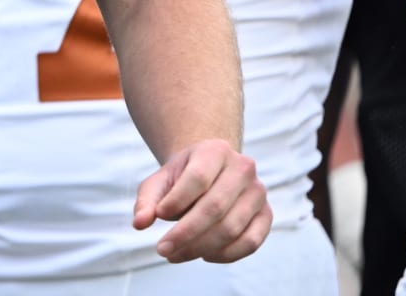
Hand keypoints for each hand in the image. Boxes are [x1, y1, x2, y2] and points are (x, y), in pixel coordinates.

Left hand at [132, 138, 270, 263]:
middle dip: (186, 234)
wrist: (211, 172)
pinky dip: (226, 255)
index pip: (197, 178)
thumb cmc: (181, 178)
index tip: (158, 216)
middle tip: (162, 250)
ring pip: (231, 227)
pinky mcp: (266, 215)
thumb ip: (146, 201)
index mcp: (215, 150)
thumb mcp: (159, 182)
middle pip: (215, 207)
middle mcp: (242, 167)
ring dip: (201, 247)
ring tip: (176, 255)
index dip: (177, 201)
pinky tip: (204, 256)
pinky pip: (251, 242)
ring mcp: (258, 192)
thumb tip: (139, 223)